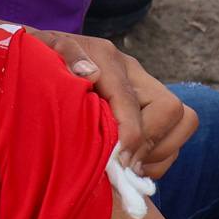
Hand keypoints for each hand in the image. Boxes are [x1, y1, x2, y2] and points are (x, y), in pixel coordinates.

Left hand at [25, 29, 197, 177]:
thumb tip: (89, 74)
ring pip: (182, 123)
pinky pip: (173, 138)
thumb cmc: (36, 58)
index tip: (119, 163)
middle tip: (124, 165)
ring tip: (128, 168)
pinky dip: (158, 158)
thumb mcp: (43, 51)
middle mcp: (133, 73)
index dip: (131, 135)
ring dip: (159, 153)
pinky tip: (131, 166)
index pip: (133, 100)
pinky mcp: (146, 109)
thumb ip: (65, 56)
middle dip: (151, 143)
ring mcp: (143, 90)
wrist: (36, 55)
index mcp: (108, 58)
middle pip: (172, 109)